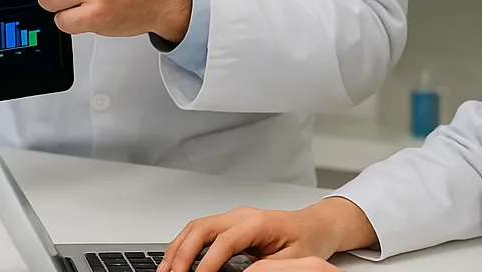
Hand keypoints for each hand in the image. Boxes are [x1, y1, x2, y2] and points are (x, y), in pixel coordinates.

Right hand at [160, 199, 374, 271]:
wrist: (316, 226)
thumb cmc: (307, 241)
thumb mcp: (291, 262)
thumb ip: (264, 270)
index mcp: (258, 222)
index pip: (224, 241)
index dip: (207, 262)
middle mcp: (241, 215)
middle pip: (202, 228)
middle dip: (183, 253)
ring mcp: (233, 216)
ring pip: (196, 227)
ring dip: (178, 248)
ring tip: (166, 269)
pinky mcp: (229, 223)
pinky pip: (201, 230)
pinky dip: (185, 244)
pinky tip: (177, 259)